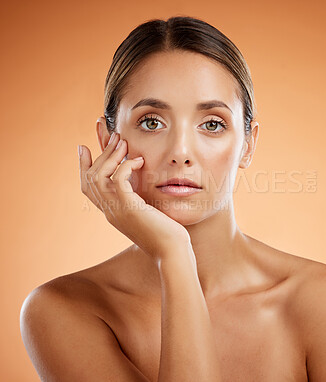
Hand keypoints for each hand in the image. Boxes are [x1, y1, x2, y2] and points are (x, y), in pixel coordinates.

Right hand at [78, 132, 190, 264]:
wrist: (172, 253)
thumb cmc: (166, 234)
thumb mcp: (147, 214)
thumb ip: (138, 201)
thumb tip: (141, 188)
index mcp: (112, 212)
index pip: (88, 188)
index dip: (83, 167)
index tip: (84, 148)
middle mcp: (110, 212)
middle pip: (90, 179)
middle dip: (100, 154)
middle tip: (114, 137)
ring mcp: (118, 211)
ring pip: (99, 177)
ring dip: (110, 155)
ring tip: (123, 142)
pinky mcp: (130, 208)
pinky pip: (118, 180)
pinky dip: (125, 166)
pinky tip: (138, 160)